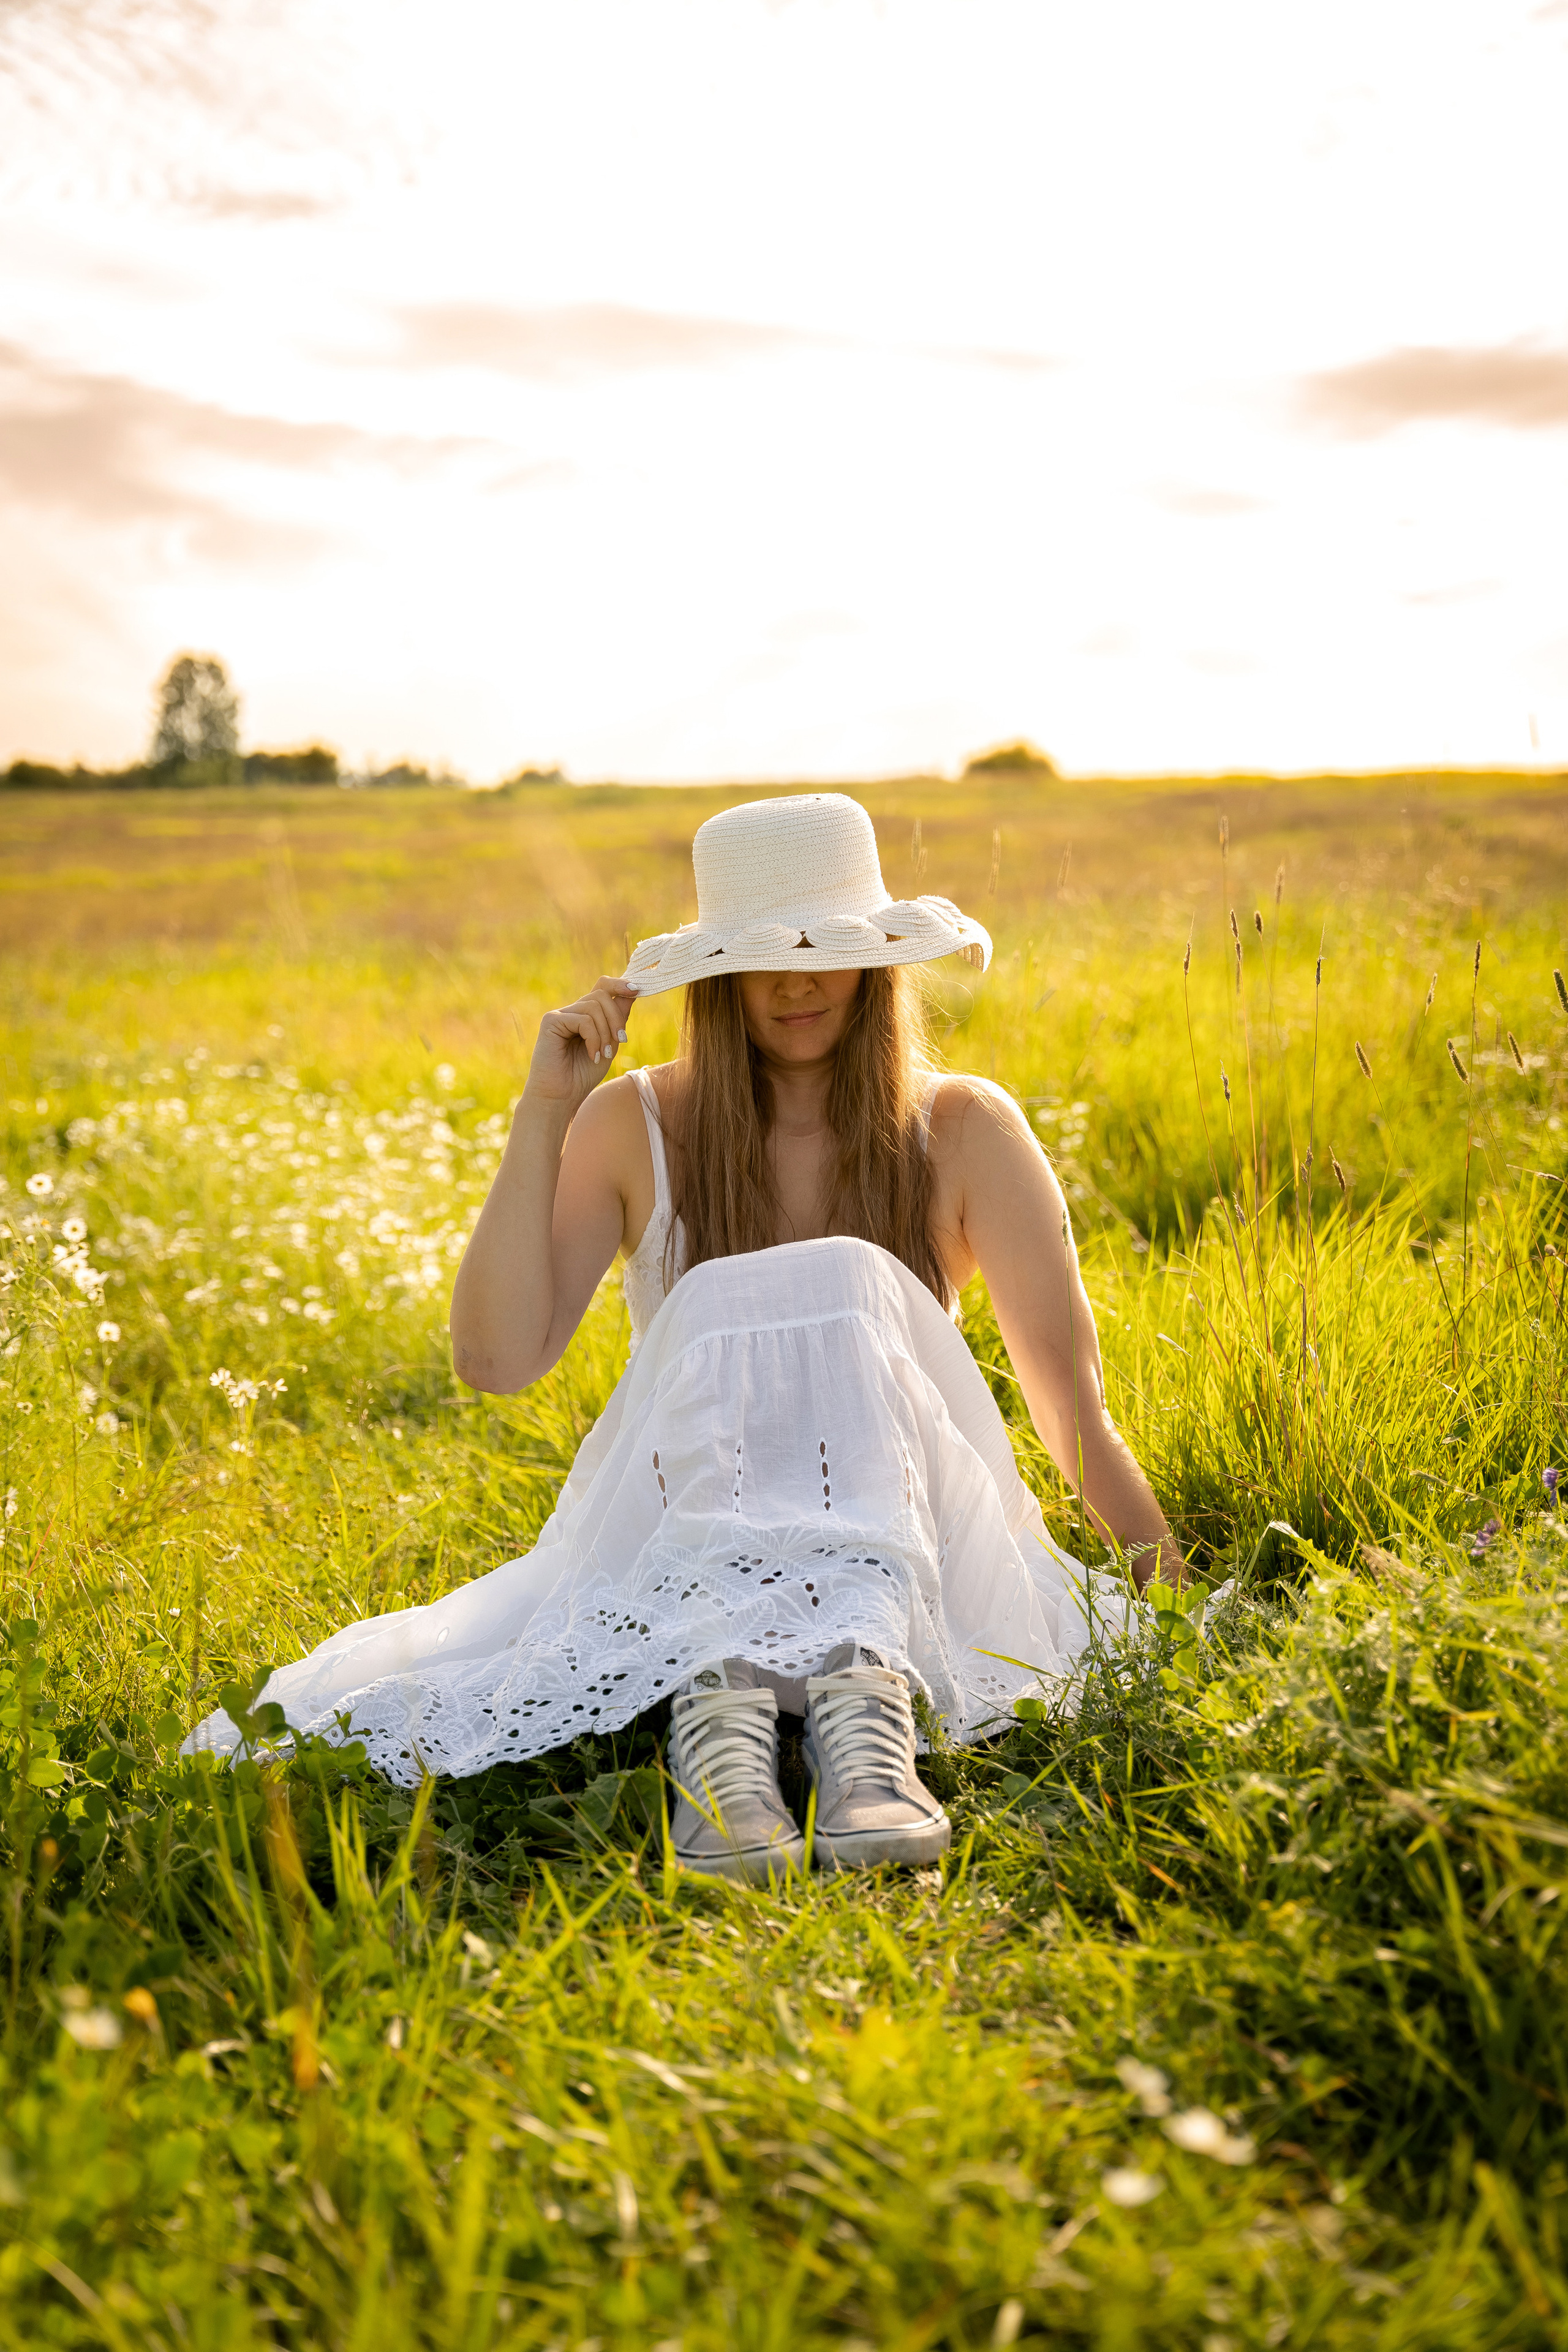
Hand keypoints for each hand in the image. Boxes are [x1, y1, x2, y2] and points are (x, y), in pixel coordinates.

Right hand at [523, 976, 638, 1115]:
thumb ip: (618, 1020)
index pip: (602, 987)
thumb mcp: (609, 1045)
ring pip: (594, 1006)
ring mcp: (560, 1014)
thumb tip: (631, 993)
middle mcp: (571, 1011)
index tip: (637, 990)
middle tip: (622, 1040)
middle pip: (602, 994)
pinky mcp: (551, 1021)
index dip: (619, 984)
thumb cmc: (582, 1076)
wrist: (560, 1097)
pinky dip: (593, 1038)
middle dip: (617, 1017)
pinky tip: (592, 1055)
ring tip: (603, 1054)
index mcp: (585, 1015)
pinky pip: (583, 1019)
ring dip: (605, 1032)